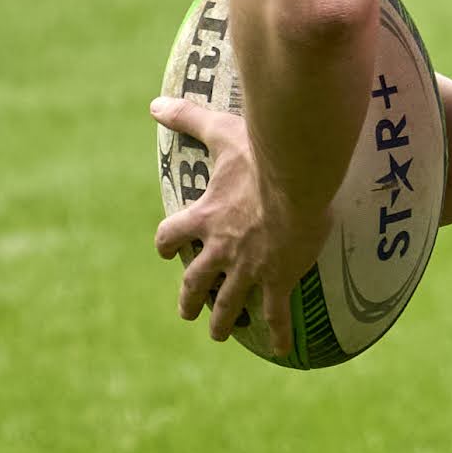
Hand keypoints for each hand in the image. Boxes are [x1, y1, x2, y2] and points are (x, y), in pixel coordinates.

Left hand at [149, 93, 292, 349]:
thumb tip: (155, 103)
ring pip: (226, 303)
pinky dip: (277, 333)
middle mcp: (220, 249)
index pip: (171, 237)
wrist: (296, 180)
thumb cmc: (259, 154)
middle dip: (189, 297)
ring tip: (218, 332)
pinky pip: (274, 313)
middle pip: (194, 281)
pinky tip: (279, 349)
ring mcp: (247, 267)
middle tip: (188, 310)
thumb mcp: (220, 132)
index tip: (169, 251)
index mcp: (204, 218)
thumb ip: (187, 118)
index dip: (169, 244)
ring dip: (220, 320)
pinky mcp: (277, 278)